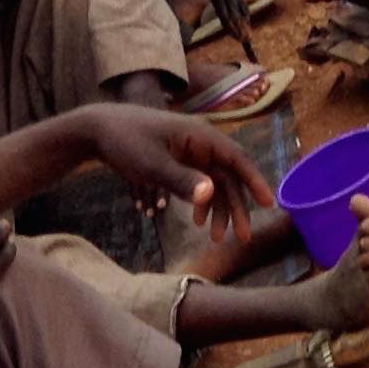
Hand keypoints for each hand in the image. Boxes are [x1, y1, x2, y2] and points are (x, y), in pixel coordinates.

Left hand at [81, 103, 272, 244]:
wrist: (99, 130)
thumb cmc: (126, 142)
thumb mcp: (152, 164)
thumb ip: (181, 180)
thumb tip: (212, 193)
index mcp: (202, 136)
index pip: (237, 158)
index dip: (255, 181)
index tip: (269, 203)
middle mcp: (202, 143)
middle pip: (229, 176)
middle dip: (236, 207)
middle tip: (242, 237)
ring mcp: (192, 152)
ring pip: (215, 183)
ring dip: (218, 209)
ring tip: (214, 237)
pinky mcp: (181, 160)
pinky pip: (200, 183)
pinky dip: (202, 202)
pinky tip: (196, 221)